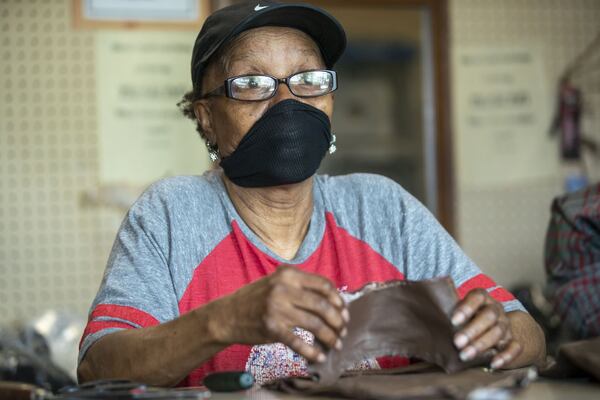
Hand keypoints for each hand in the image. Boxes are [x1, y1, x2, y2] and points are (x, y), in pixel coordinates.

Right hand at [213, 265, 347, 362]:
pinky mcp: (271, 328)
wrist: (228, 315)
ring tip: (336, 344)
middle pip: (322, 305)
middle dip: (338, 321)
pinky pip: (298, 342)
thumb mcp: (277, 282)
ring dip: (329, 337)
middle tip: (343, 330)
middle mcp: (283, 288)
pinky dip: (312, 351)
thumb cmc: (256, 299)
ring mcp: (277, 308)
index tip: (344, 312)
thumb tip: (333, 300)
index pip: (323, 285)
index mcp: (288, 274)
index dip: (338, 300)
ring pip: (314, 324)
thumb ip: (300, 286)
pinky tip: (319, 356)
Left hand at [451, 289, 521, 368]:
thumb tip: (426, 318)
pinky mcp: (513, 340)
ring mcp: (506, 325)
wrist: (492, 326)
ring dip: (482, 344)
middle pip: (489, 316)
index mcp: (482, 298)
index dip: (466, 307)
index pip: (478, 297)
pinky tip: (493, 363)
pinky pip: (515, 347)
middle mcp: (496, 310)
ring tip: (465, 356)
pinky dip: (505, 356)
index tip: (453, 321)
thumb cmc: (466, 318)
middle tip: (457, 342)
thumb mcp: (458, 312)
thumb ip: (447, 313)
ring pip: (498, 332)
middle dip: (472, 330)